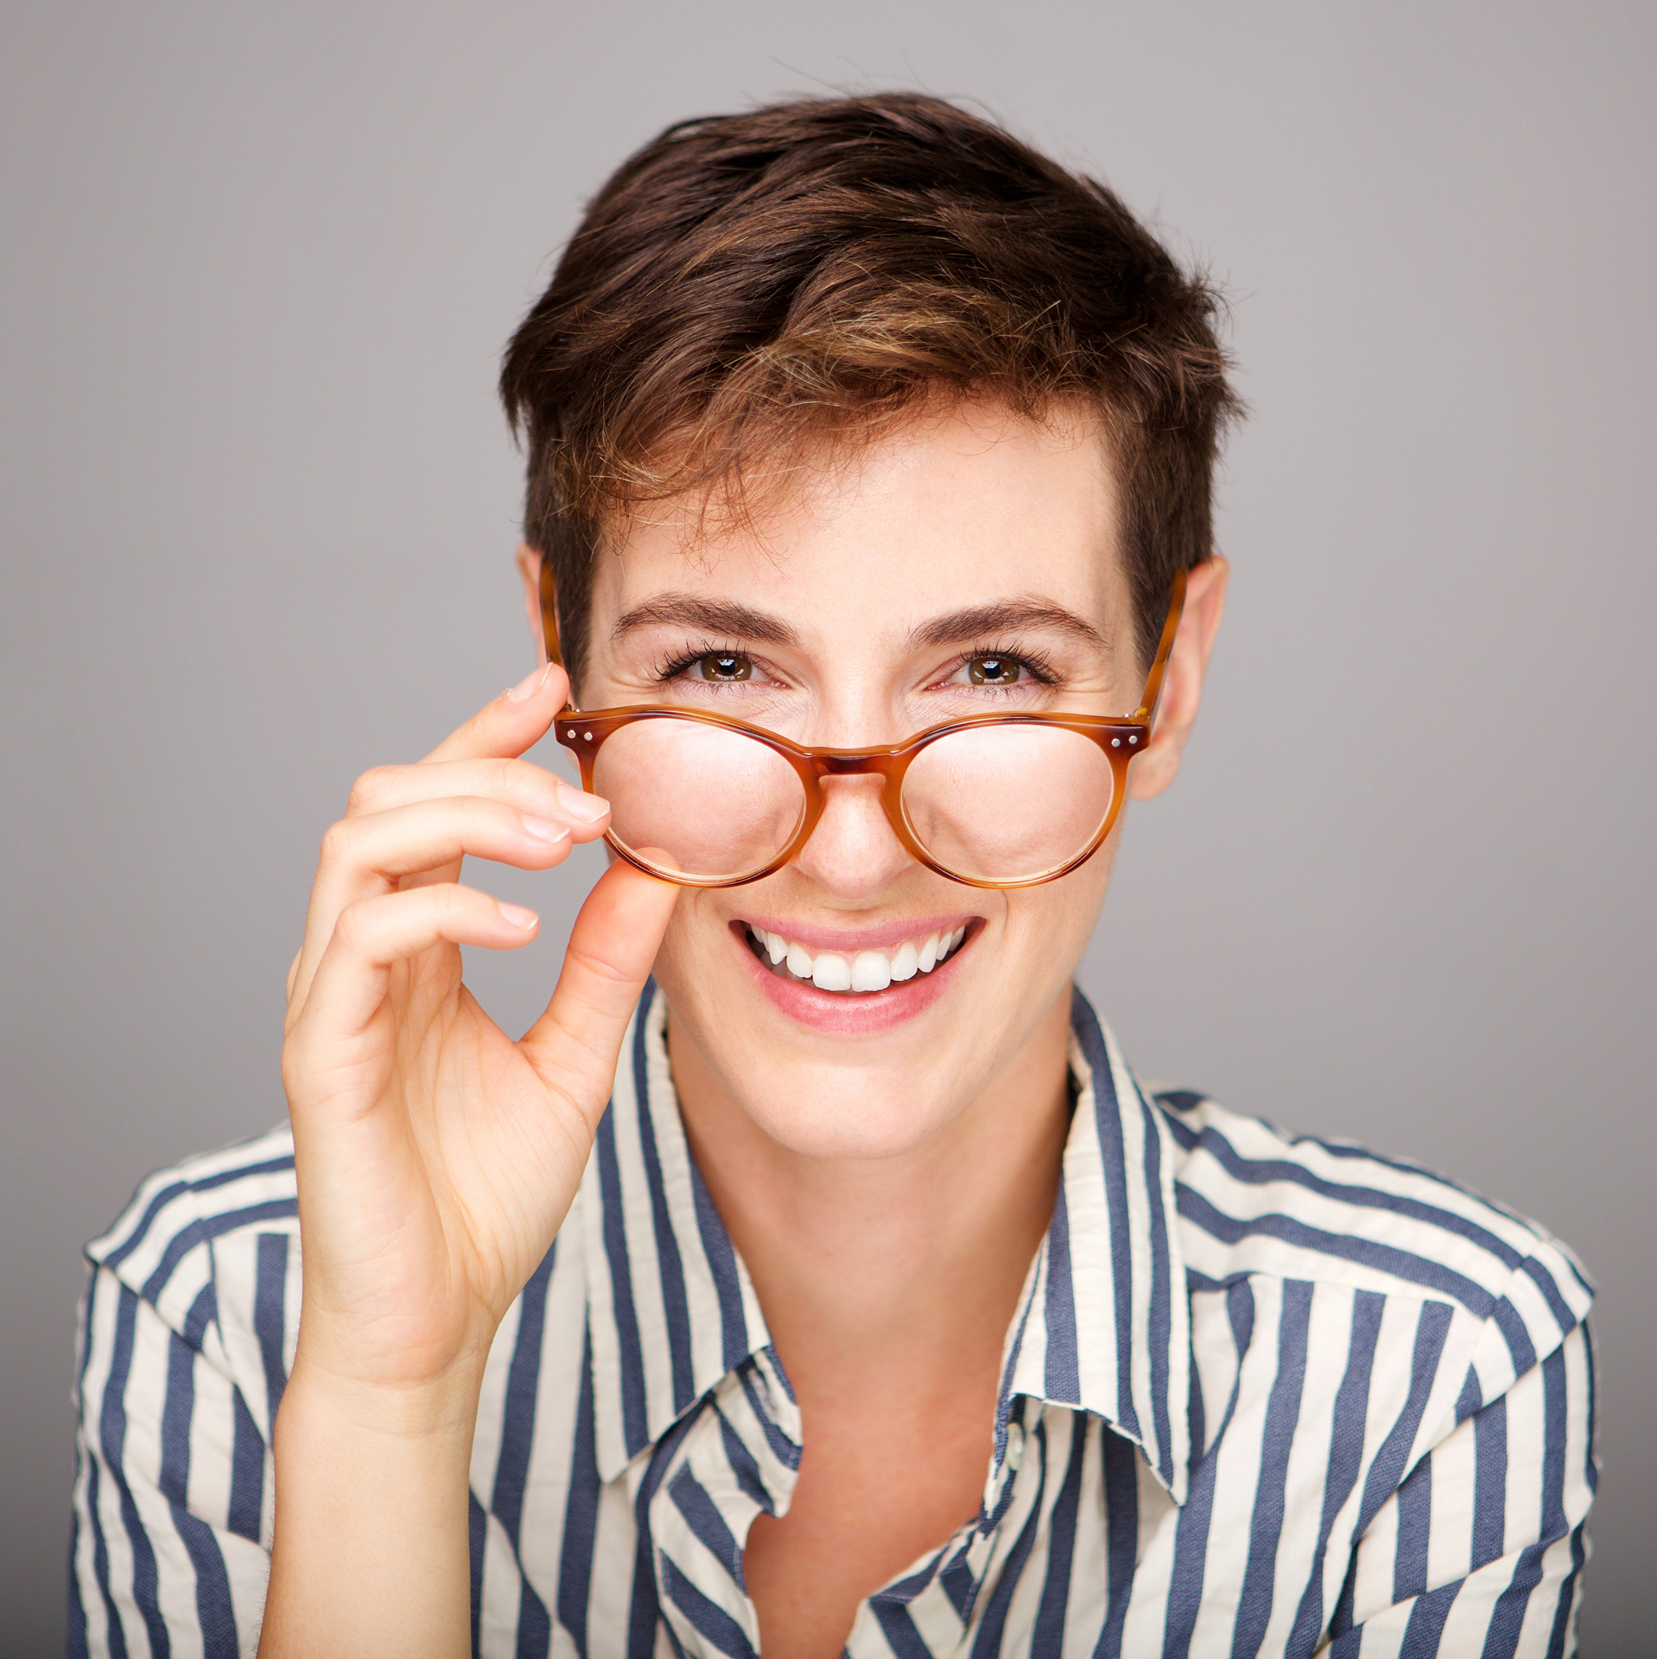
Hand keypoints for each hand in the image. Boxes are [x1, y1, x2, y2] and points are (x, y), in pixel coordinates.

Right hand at [279, 662, 678, 1413]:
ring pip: (359, 840)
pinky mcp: (319, 1048)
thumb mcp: (573, 1055)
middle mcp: (362, 954)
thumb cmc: (486, 1196)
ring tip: (566, 837)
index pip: (435, 806)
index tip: (554, 687)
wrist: (436, 1320)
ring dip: (468, 815)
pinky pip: (363, 934)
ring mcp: (333, 996)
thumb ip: (608, 963)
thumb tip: (664, 870)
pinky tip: (527, 925)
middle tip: (590, 795)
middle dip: (488, 768)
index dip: (485, 734)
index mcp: (418, 949)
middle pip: (387, 795)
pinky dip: (449, 905)